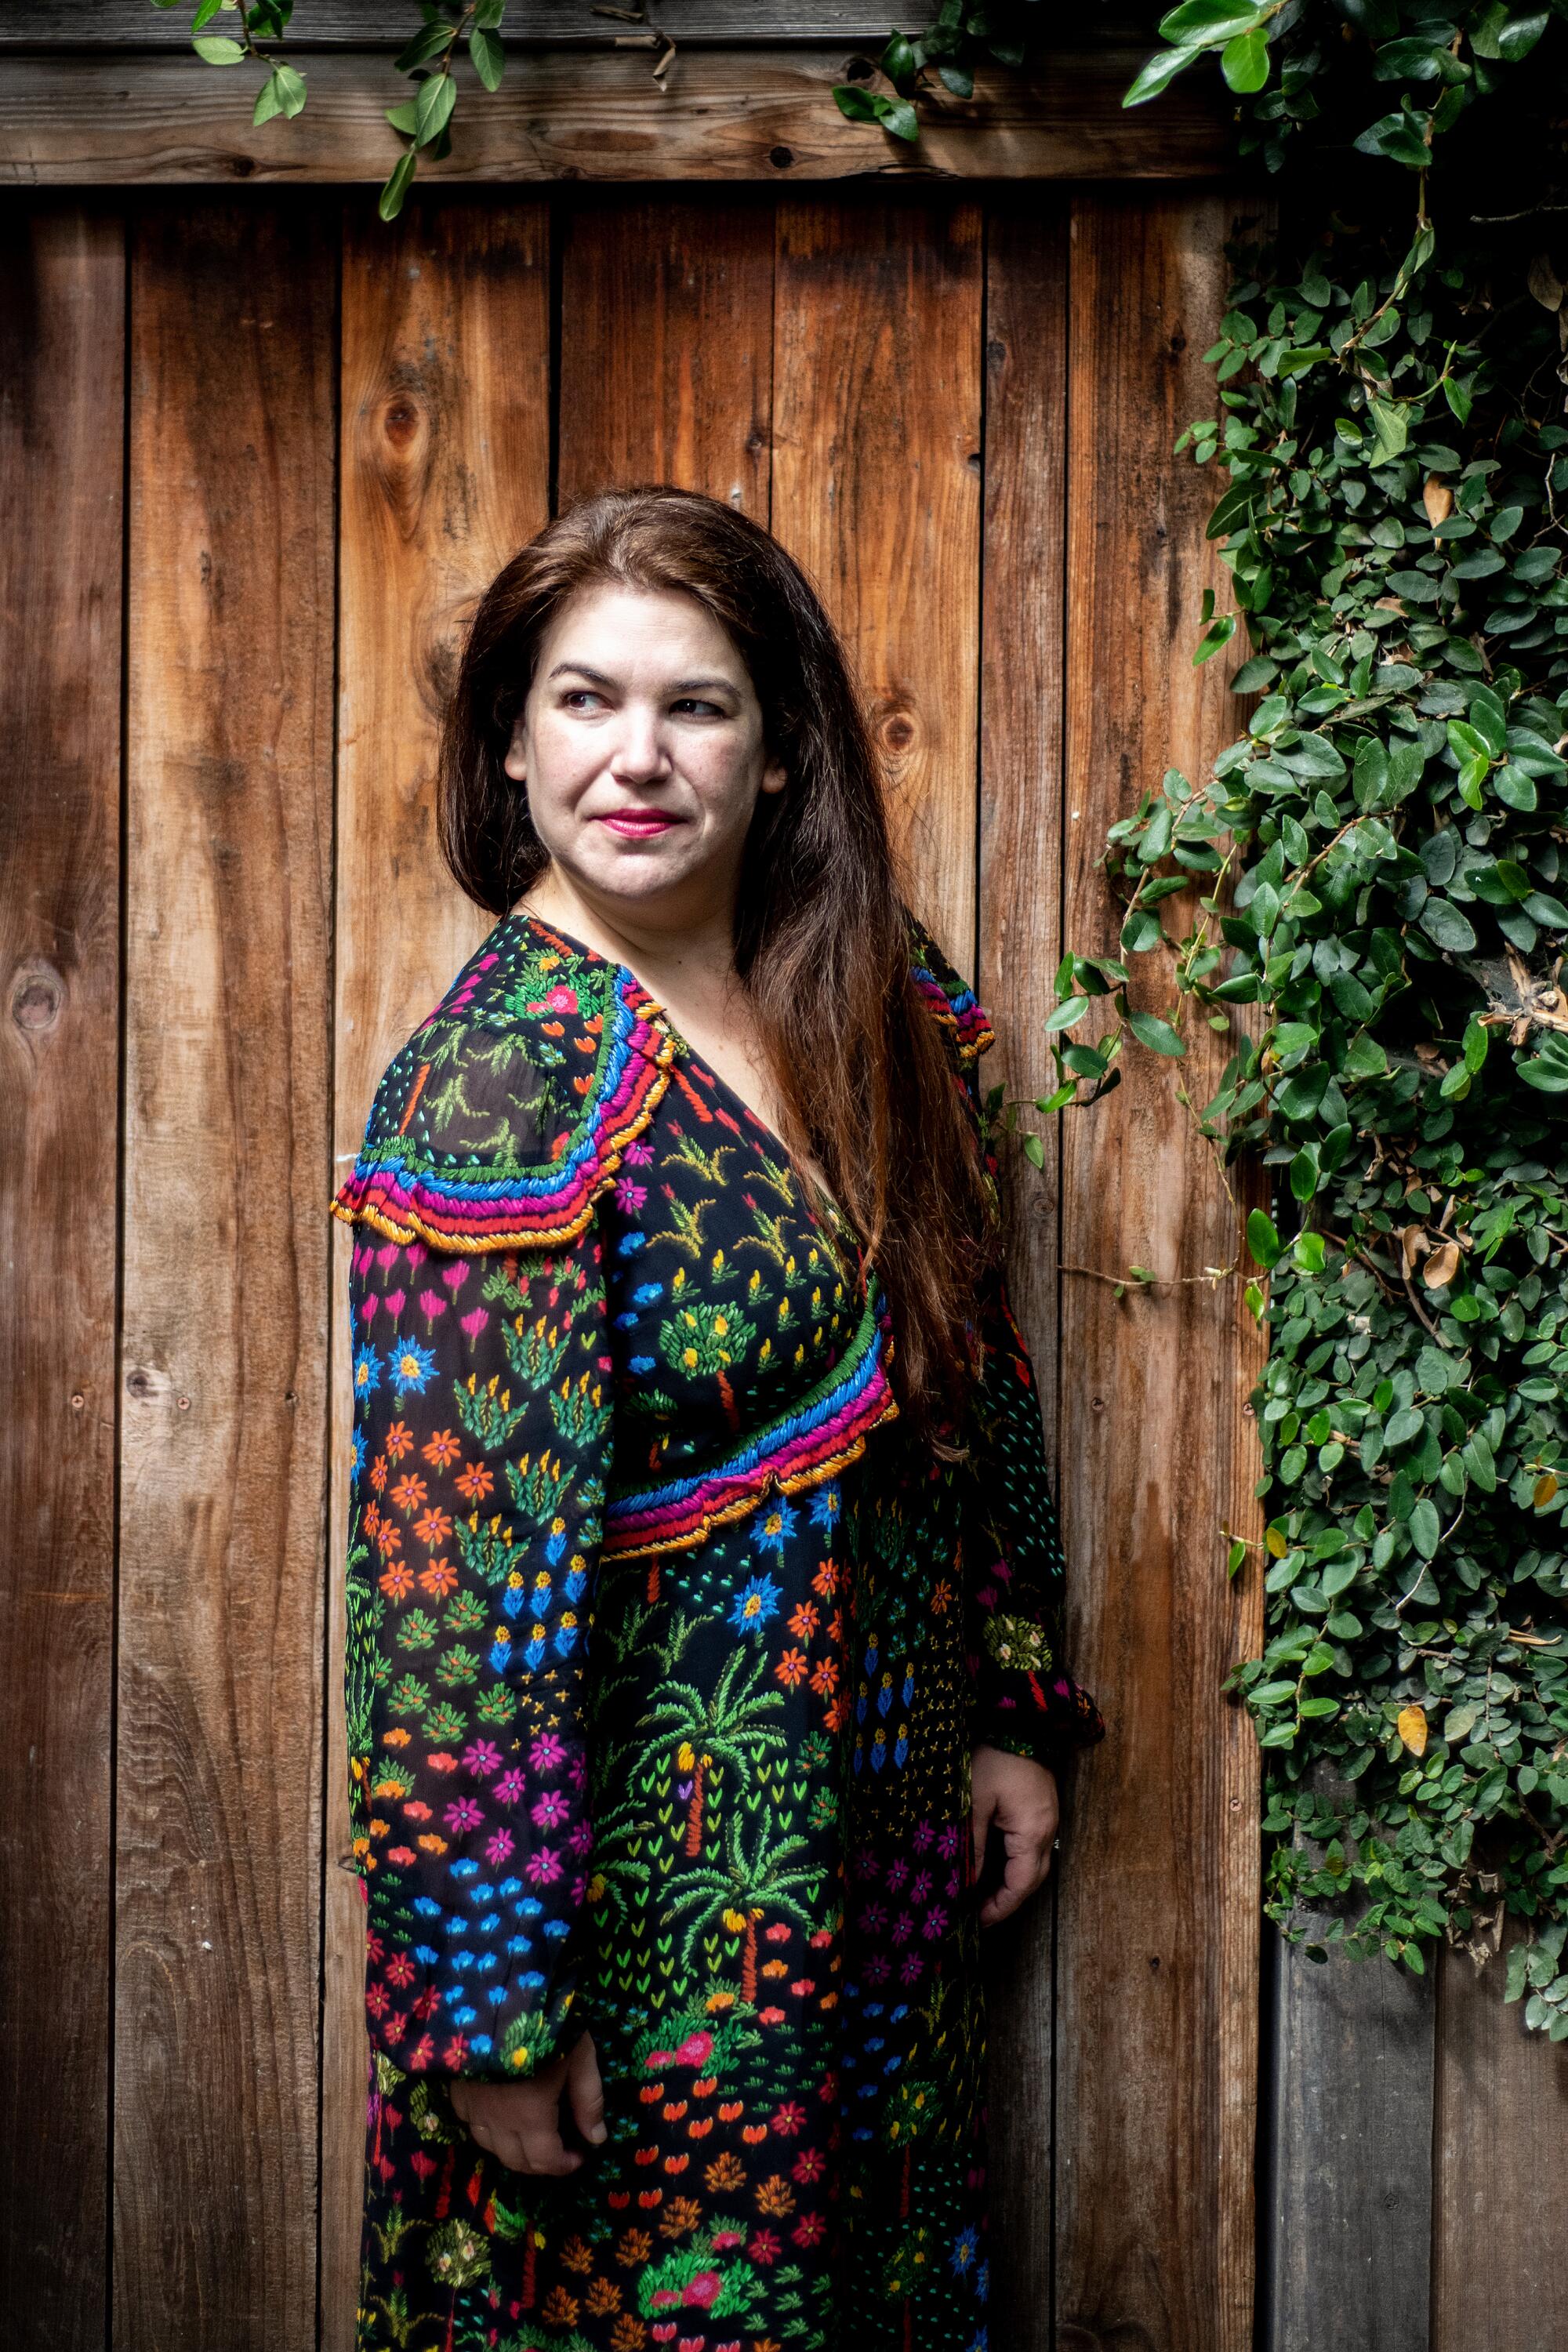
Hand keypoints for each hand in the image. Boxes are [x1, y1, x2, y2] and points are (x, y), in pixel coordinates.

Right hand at [447, 2030, 605, 2174]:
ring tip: (533, 2136)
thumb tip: (596, 2139)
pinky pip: (470, 2124)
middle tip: (560, 2148)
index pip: (545, 2160)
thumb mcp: (579, 2055)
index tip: (580, 2155)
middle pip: (516, 2161)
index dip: (565, 2165)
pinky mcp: (456, 2090)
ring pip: (490, 2147)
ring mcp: (472, 2106)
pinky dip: (488, 2130)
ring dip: (514, 2150)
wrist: (496, 1992)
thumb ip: (588, 2099)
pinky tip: (501, 2116)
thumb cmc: (546, 2021)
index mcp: (530, 2115)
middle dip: (541, 2163)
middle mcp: (497, 2120)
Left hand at [969, 1743, 1059, 1927]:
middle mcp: (1048, 1830)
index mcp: (1033, 1831)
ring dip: (1012, 1883)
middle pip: (1032, 1880)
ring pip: (1034, 1865)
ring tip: (982, 1894)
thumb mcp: (975, 1802)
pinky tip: (994, 1865)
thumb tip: (967, 1883)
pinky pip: (1032, 1847)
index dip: (1000, 1907)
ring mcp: (1048, 1819)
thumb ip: (974, 1846)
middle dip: (1006, 1900)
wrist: (1017, 1720)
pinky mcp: (1042, 1809)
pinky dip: (1016, 1863)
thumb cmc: (993, 1756)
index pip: (1021, 1885)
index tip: (977, 1920)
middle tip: (977, 1913)